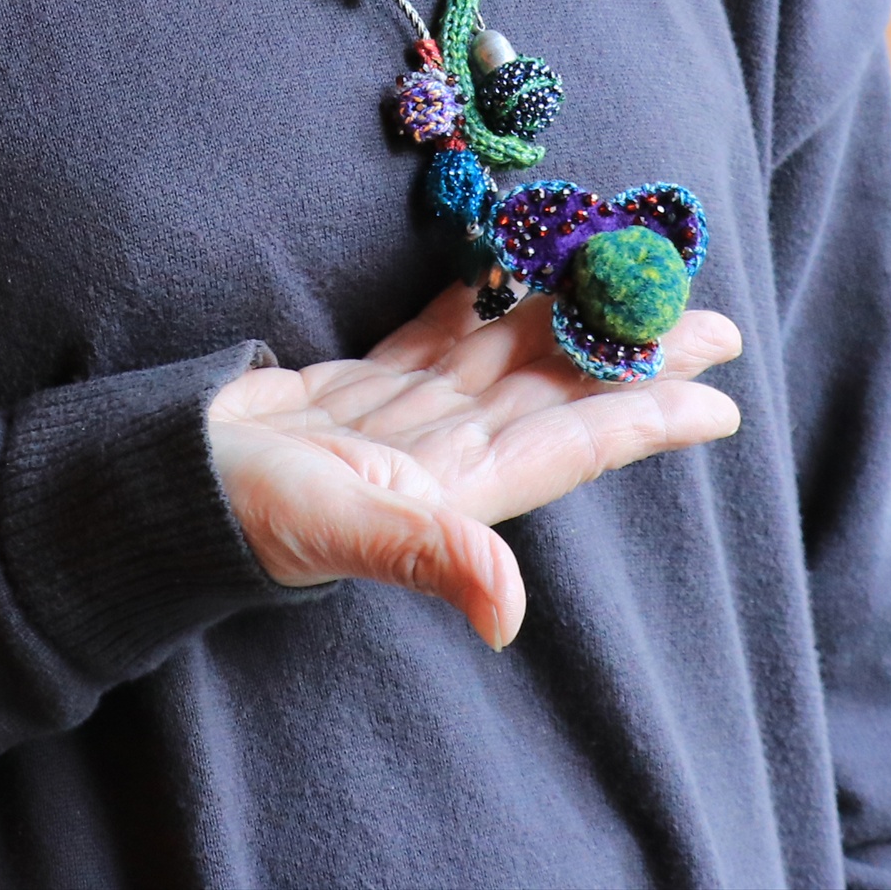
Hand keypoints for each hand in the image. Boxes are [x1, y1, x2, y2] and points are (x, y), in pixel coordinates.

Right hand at [207, 282, 741, 649]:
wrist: (171, 483)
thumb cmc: (246, 510)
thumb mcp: (333, 529)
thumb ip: (424, 555)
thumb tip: (508, 617)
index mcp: (458, 485)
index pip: (574, 445)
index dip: (647, 420)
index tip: (720, 400)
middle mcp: (450, 451)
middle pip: (561, 394)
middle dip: (636, 358)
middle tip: (711, 319)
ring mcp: (412, 419)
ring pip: (512, 359)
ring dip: (575, 322)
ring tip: (629, 282)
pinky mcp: (371, 390)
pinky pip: (446, 337)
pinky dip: (485, 303)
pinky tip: (519, 273)